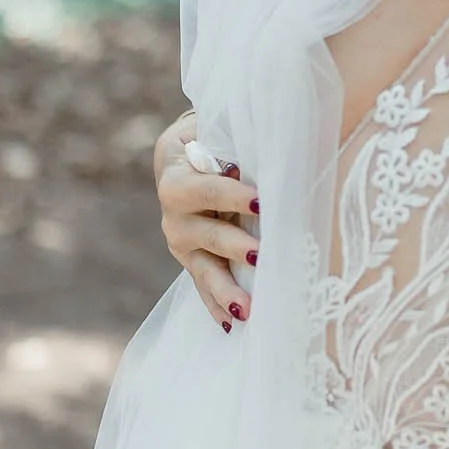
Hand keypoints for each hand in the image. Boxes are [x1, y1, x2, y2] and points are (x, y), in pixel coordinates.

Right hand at [152, 112, 260, 330]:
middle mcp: (171, 206)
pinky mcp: (191, 257)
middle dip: (230, 243)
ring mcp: (180, 236)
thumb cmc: (219, 130)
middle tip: (260, 254)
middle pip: (199, 230)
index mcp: (176, 168)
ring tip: (247, 309)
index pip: (201, 186)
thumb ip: (239, 132)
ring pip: (201, 266)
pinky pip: (202, 284)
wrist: (193, 146)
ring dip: (224, 288)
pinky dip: (216, 304)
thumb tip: (277, 135)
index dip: (229, 193)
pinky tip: (232, 325)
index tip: (260, 202)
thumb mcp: (221, 122)